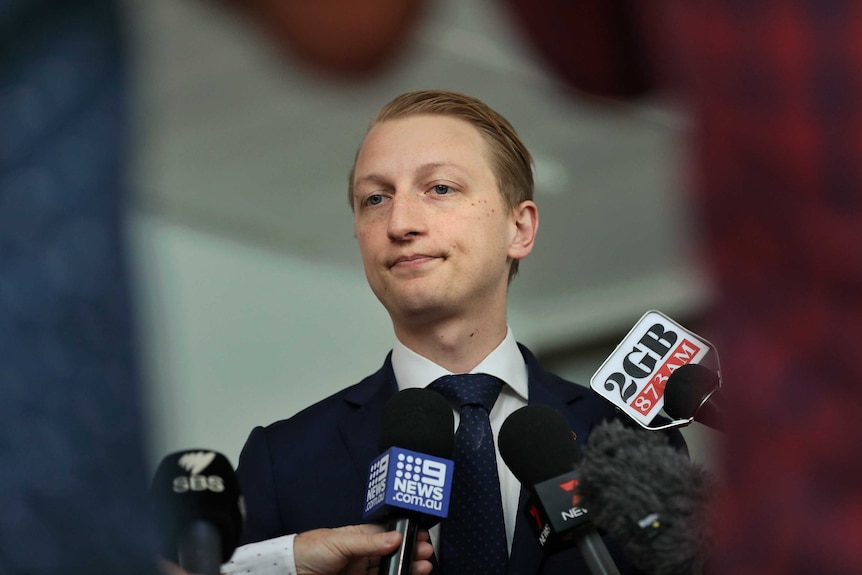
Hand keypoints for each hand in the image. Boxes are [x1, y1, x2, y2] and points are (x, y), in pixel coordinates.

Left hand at [293, 524, 432, 574]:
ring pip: (388, 569)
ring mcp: (360, 571)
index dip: (405, 534)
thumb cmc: (311, 550)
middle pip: (392, 553)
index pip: (387, 534)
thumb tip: (396, 536)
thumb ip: (369, 542)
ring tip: (423, 567)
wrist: (291, 572)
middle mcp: (362, 554)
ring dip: (406, 567)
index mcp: (358, 537)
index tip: (422, 535)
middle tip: (426, 552)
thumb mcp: (341, 542)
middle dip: (410, 552)